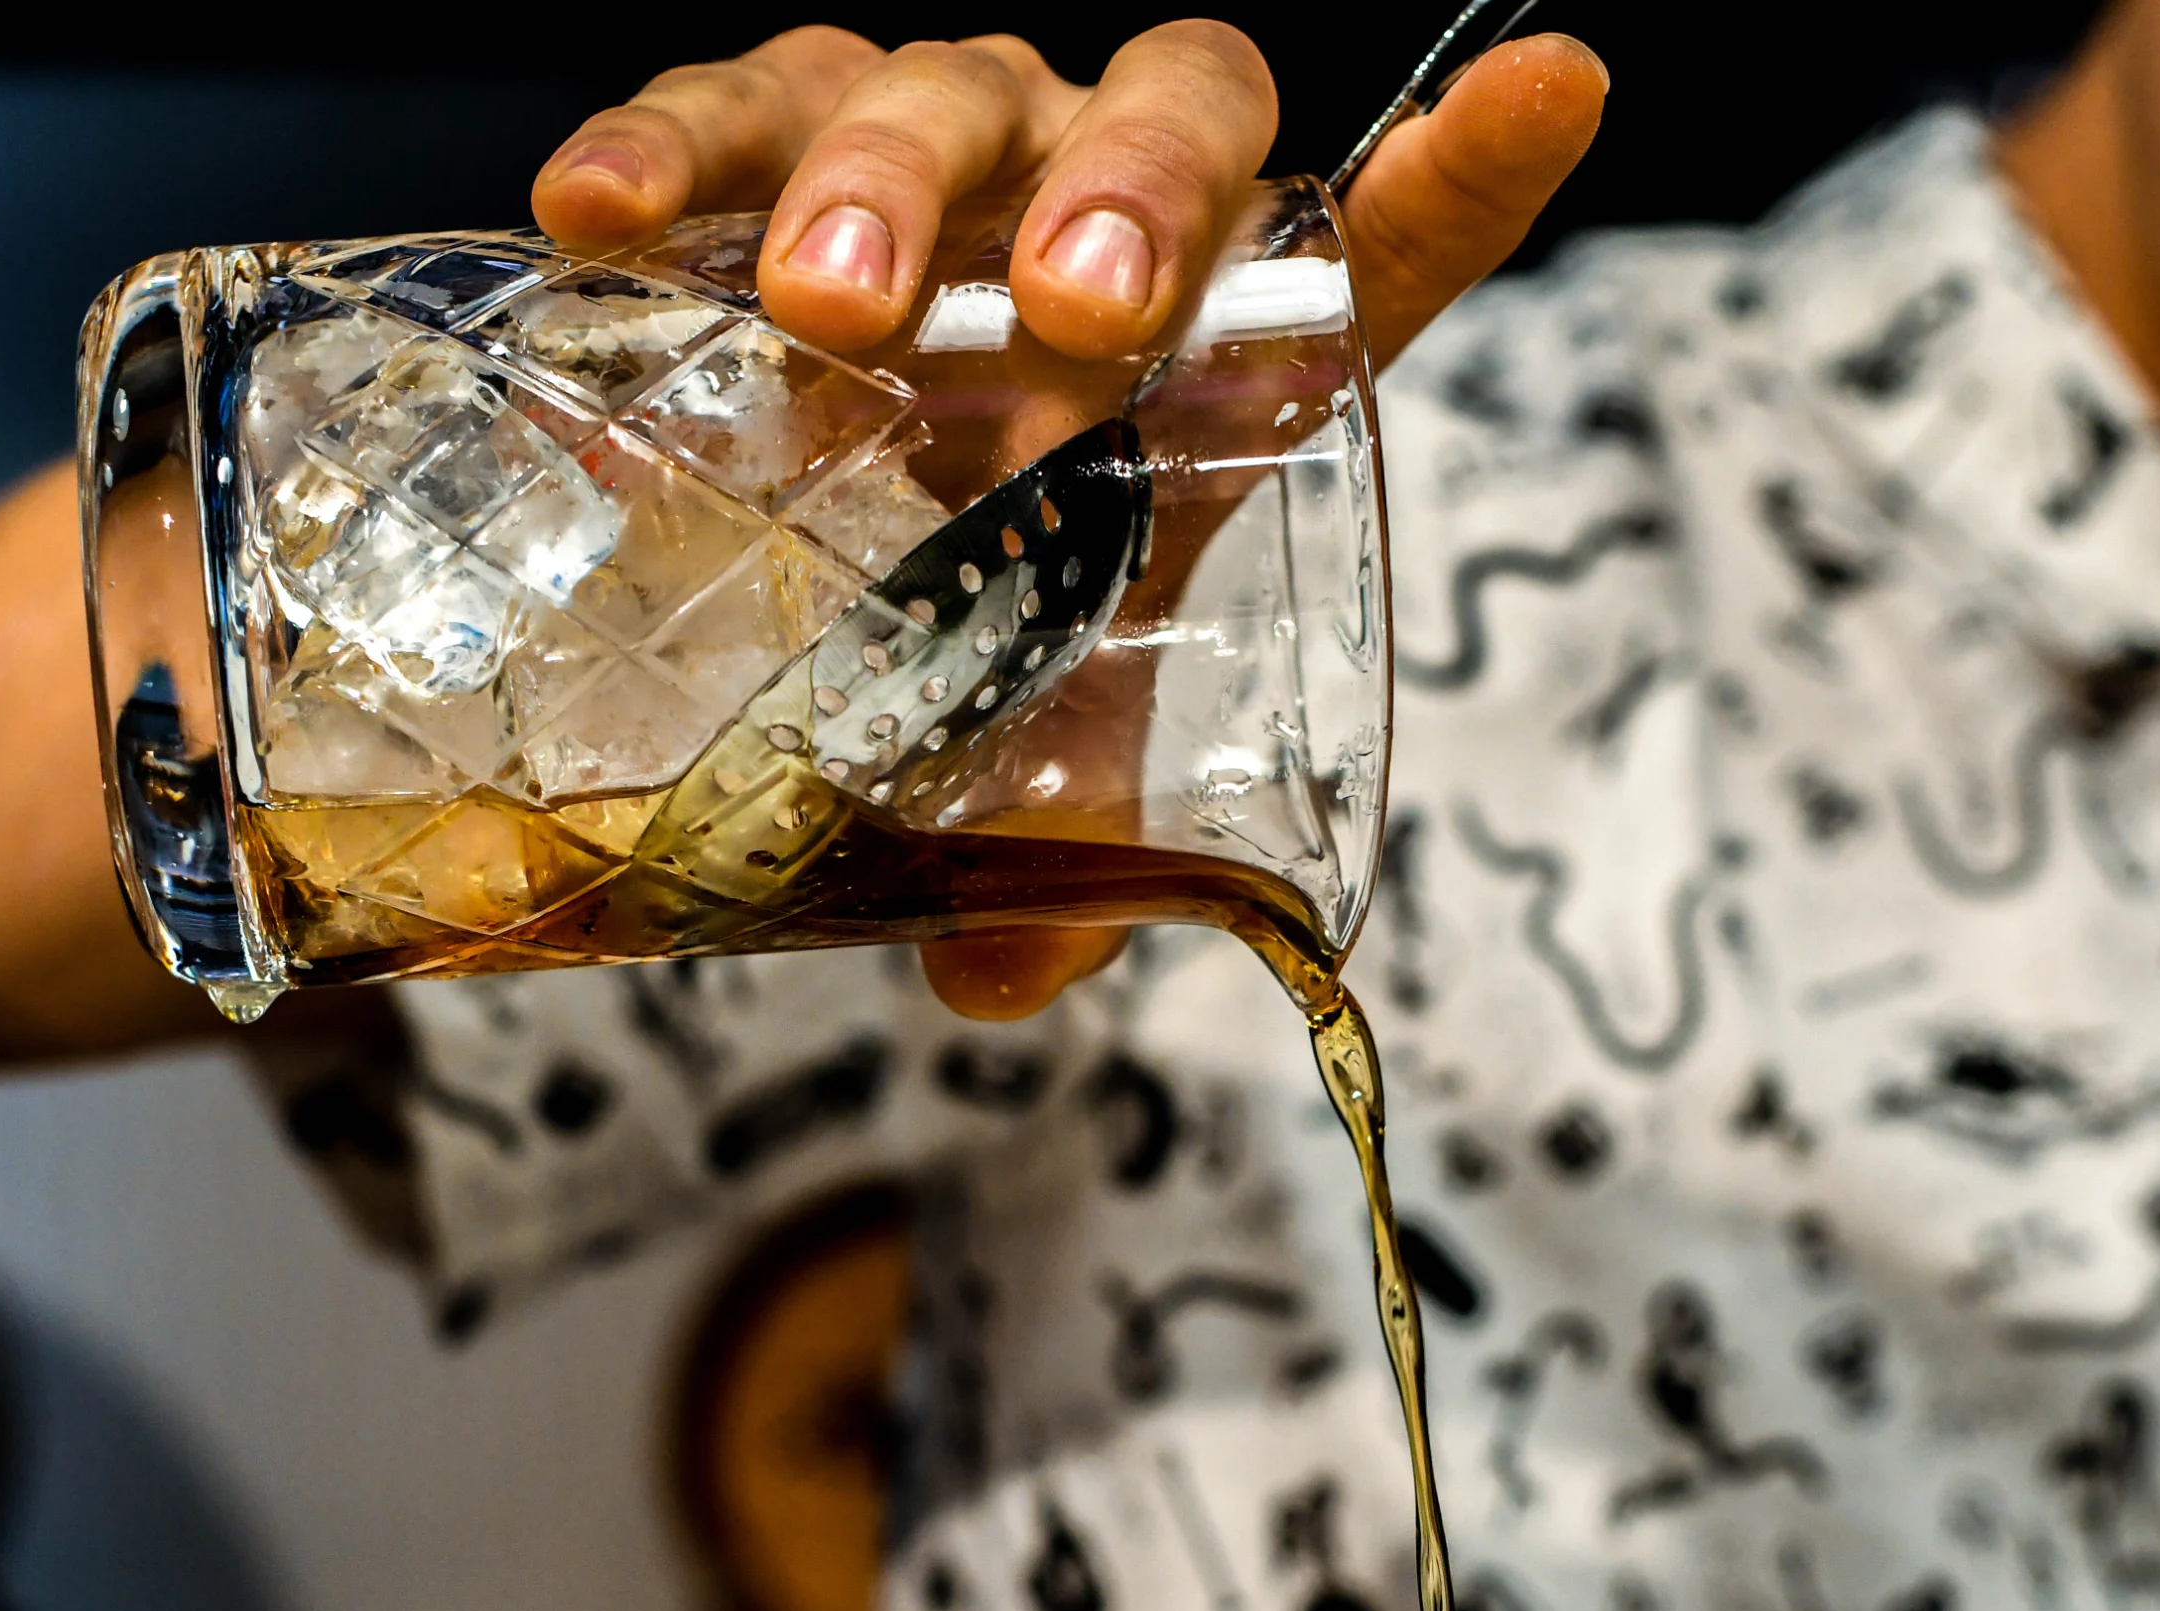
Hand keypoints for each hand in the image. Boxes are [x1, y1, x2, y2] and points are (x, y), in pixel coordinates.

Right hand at [530, 20, 1607, 1019]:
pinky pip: (729, 105)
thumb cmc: (984, 612)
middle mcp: (1105, 205)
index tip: (1559, 86)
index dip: (1469, 167)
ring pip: (945, 85)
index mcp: (1237, 346)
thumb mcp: (1043, 738)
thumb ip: (1060, 851)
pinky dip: (667, 146)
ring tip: (820, 305)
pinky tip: (599, 212)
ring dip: (886, 174)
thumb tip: (1002, 972)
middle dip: (1127, 192)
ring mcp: (942, 150)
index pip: (1387, 242)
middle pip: (1168, 110)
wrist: (793, 541)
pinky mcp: (773, 140)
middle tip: (1068, 307)